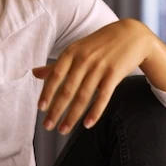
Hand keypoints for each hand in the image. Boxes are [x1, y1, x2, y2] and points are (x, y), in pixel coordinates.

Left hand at [32, 19, 156, 134]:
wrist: (131, 34)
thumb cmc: (98, 44)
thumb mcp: (76, 50)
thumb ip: (56, 65)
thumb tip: (34, 73)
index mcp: (71, 52)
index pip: (55, 76)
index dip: (47, 92)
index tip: (40, 109)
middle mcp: (84, 60)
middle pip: (67, 90)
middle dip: (56, 110)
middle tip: (47, 126)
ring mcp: (100, 67)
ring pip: (83, 96)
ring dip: (72, 116)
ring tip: (63, 130)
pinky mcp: (114, 74)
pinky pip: (103, 97)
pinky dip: (94, 112)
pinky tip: (87, 124)